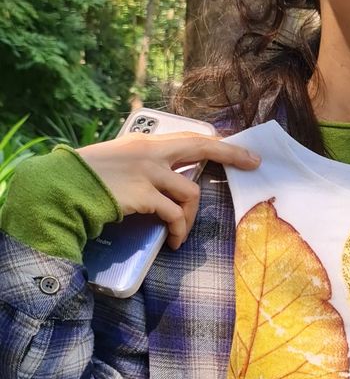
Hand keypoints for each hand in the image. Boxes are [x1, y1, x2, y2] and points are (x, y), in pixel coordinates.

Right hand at [77, 133, 259, 249]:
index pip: (188, 137)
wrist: (66, 189)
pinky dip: (178, 231)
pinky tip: (172, 241)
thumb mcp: (120, 163)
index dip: (215, 141)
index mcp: (145, 142)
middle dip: (231, 153)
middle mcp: (150, 152)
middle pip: (201, 147)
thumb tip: (168, 183)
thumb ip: (145, 167)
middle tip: (253, 163)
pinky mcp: (144, 194)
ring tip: (179, 235)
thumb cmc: (90, 181)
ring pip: (190, 193)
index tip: (237, 145)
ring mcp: (148, 172)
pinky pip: (174, 215)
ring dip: (190, 220)